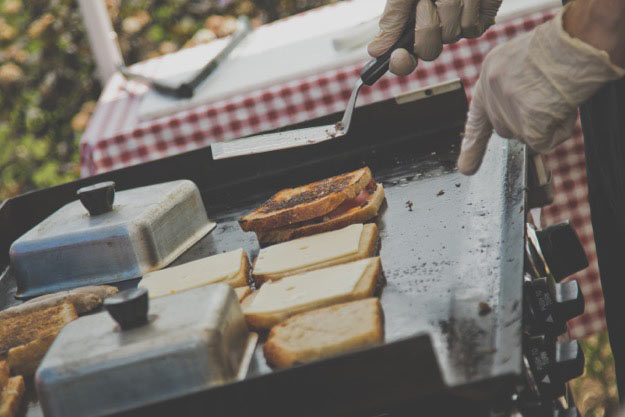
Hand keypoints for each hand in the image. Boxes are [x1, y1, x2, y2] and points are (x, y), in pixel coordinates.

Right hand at [368, 0, 502, 74]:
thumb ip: (392, 20)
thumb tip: (374, 51)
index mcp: (411, 26)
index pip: (403, 59)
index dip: (400, 63)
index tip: (398, 57)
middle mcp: (433, 31)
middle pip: (428, 50)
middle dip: (427, 24)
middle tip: (427, 0)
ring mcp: (456, 28)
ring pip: (451, 35)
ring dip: (449, 7)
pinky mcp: (478, 23)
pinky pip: (471, 28)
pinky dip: (469, 7)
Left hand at [457, 5, 624, 174]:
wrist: (574, 43)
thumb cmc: (559, 49)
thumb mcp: (522, 60)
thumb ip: (513, 86)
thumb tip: (520, 117)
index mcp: (489, 73)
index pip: (477, 116)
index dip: (473, 143)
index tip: (465, 168)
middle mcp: (491, 91)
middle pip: (506, 129)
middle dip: (527, 124)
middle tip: (548, 102)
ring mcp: (506, 109)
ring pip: (526, 137)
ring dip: (545, 124)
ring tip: (558, 97)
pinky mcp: (525, 123)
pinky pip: (543, 143)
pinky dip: (558, 131)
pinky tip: (562, 108)